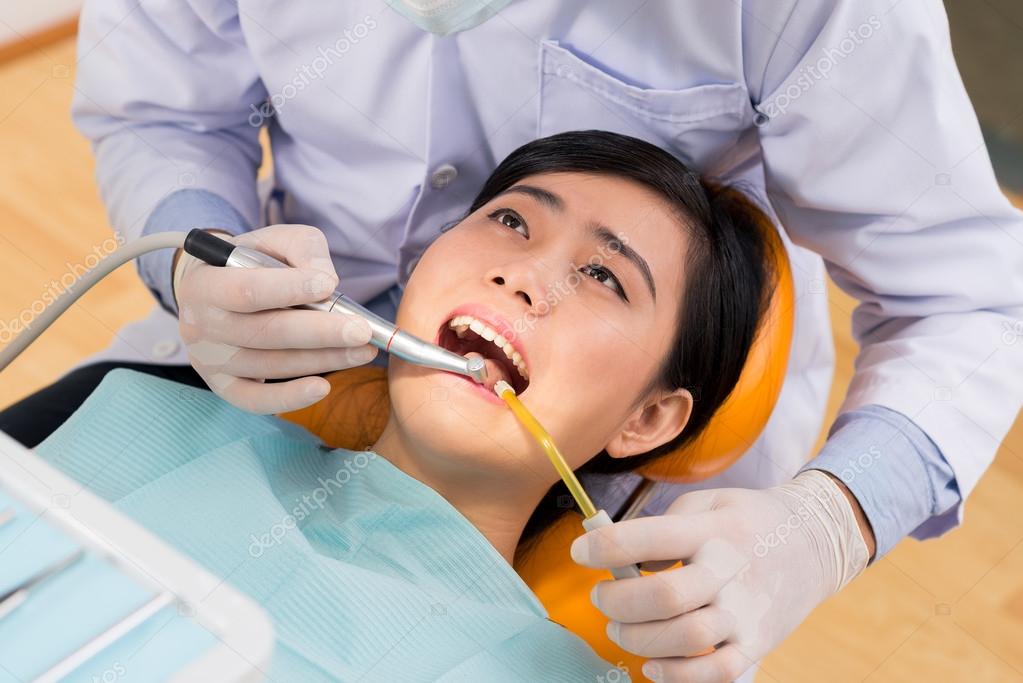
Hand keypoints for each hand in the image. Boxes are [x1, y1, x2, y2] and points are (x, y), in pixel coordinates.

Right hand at [173, 224, 377, 412]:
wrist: (215, 291)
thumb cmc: (252, 262)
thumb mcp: (275, 239)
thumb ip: (302, 249)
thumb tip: (327, 281)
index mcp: (205, 283)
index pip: (246, 290)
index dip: (289, 289)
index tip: (328, 285)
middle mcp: (200, 325)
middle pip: (265, 333)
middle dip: (320, 333)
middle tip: (362, 331)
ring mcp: (210, 360)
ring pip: (270, 365)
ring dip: (322, 359)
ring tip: (362, 351)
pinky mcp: (223, 386)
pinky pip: (255, 401)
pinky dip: (289, 398)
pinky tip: (323, 387)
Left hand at [570, 470, 871, 682]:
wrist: (815, 540)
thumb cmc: (746, 520)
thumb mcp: (706, 503)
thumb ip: (661, 526)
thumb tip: (619, 560)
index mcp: (712, 529)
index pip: (648, 538)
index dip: (604, 547)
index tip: (580, 551)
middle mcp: (730, 571)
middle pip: (664, 596)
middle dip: (617, 602)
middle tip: (601, 597)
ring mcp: (747, 611)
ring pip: (687, 639)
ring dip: (639, 639)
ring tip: (620, 629)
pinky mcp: (757, 643)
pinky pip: (717, 673)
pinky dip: (678, 675)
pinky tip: (652, 664)